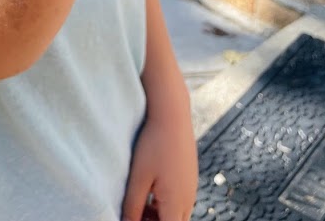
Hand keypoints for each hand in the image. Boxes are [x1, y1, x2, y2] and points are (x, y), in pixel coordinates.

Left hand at [121, 89, 197, 220]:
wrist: (172, 114)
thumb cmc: (154, 143)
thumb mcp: (138, 177)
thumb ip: (133, 206)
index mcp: (176, 203)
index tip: (136, 217)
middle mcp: (188, 200)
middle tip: (135, 214)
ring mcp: (191, 188)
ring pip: (176, 214)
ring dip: (159, 216)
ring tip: (139, 204)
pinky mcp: (189, 178)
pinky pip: (179, 201)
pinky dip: (164, 204)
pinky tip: (149, 190)